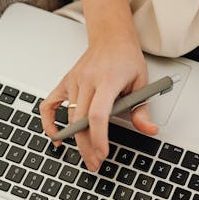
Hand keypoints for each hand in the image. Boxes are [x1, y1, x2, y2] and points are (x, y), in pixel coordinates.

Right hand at [40, 0, 157, 170]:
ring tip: (86, 155)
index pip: (97, 114)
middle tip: (95, 164)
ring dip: (75, 140)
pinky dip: (48, 122)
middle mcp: (87, 81)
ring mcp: (74, 81)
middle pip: (80, 121)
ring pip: (68, 117)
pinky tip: (56, 135)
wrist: (111, 36)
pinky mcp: (65, 82)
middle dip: (87, 147)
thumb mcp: (142, 82)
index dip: (98, 137)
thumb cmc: (126, 57)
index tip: (102, 153)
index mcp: (107, 80)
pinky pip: (49, 104)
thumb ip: (142, 109)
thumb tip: (149, 130)